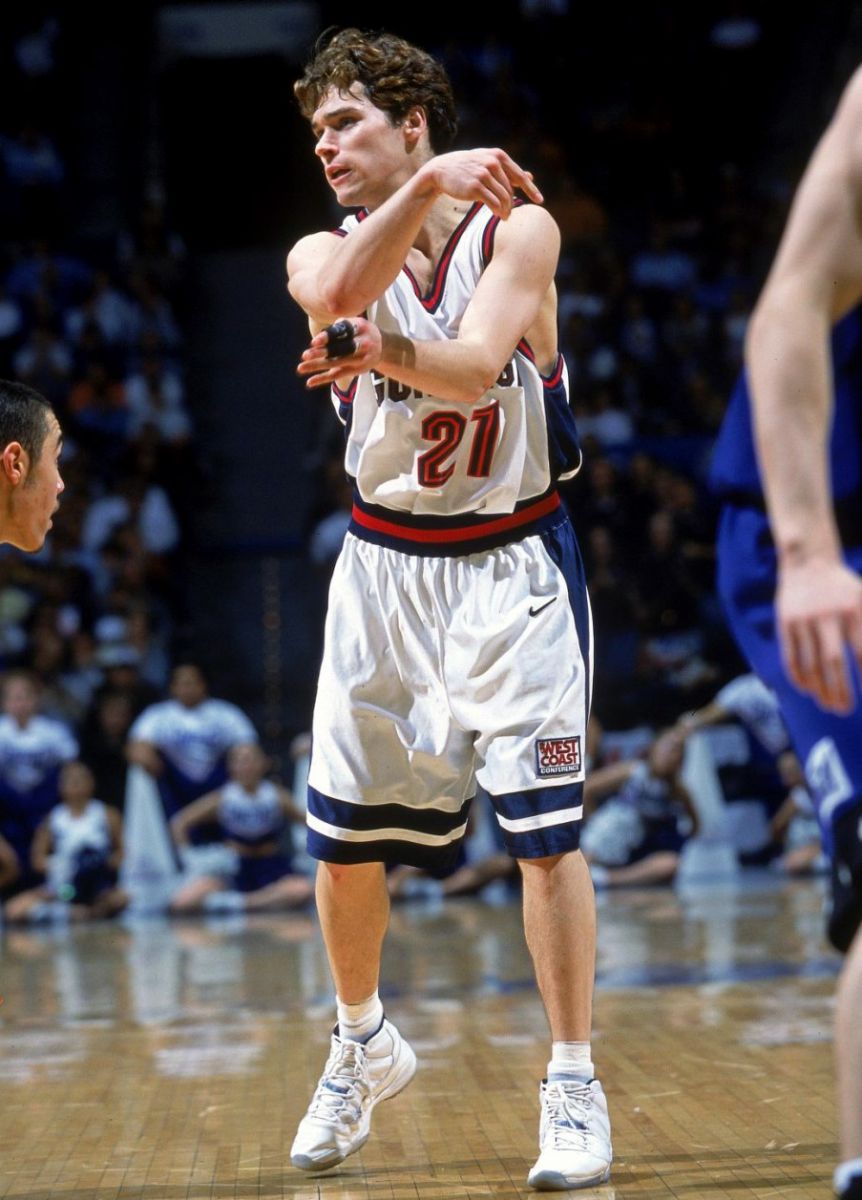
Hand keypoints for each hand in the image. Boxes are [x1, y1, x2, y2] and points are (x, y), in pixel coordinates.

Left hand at [297, 317, 382, 387]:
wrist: (383, 346)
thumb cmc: (361, 331)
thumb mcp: (354, 323)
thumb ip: (338, 328)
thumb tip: (317, 341)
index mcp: (360, 328)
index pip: (342, 333)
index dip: (328, 338)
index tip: (314, 342)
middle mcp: (362, 344)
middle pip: (339, 350)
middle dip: (322, 353)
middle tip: (305, 355)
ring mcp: (359, 360)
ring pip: (335, 363)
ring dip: (317, 366)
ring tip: (301, 368)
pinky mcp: (356, 370)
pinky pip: (337, 375)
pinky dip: (323, 378)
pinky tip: (310, 382)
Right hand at [421, 148, 542, 218]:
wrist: (442, 170)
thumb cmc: (467, 168)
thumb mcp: (488, 163)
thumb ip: (508, 170)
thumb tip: (529, 176)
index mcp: (499, 156)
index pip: (520, 175)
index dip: (531, 189)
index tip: (540, 200)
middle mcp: (493, 163)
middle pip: (511, 189)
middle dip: (511, 204)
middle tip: (508, 214)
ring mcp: (484, 174)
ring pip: (504, 197)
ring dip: (505, 210)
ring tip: (504, 217)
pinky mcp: (475, 186)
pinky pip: (493, 203)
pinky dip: (498, 211)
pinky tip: (498, 215)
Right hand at [777, 557, 861, 711]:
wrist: (808, 562)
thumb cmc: (843, 589)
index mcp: (852, 610)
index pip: (861, 652)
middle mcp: (827, 615)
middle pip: (833, 661)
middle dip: (840, 689)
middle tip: (844, 710)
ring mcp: (803, 620)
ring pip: (810, 662)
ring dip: (819, 688)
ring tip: (827, 704)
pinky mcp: (785, 623)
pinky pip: (791, 656)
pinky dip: (798, 676)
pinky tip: (807, 689)